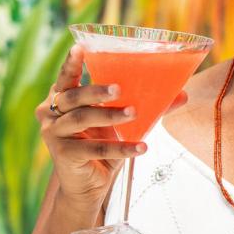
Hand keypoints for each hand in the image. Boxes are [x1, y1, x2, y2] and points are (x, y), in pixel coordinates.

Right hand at [35, 45, 189, 210]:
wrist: (89, 185)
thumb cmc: (102, 146)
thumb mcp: (122, 124)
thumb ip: (147, 108)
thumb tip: (182, 95)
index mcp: (62, 99)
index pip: (65, 78)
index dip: (71, 63)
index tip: (80, 48)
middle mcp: (51, 113)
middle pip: (72, 97)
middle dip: (96, 91)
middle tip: (118, 88)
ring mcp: (54, 134)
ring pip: (82, 120)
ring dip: (110, 116)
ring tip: (134, 113)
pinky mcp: (63, 155)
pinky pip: (94, 149)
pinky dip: (119, 148)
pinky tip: (140, 147)